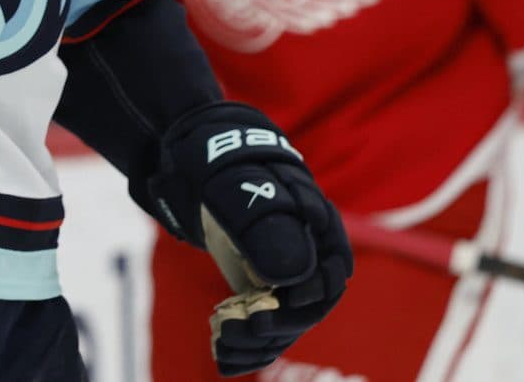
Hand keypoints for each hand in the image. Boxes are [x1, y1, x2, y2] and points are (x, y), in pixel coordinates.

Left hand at [144, 103, 351, 376]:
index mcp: (316, 221)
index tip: (267, 310)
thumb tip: (293, 274)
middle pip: (310, 304)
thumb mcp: (231, 185)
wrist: (193, 164)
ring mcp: (288, 271)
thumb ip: (262, 221)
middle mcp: (310, 250)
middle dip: (277, 325)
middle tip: (237, 330)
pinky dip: (248, 346)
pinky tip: (222, 360)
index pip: (330, 273)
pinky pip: (269, 324)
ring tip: (221, 346)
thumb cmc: (215, 165)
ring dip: (258, 341)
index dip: (304, 299)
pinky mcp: (266, 287)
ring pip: (288, 320)